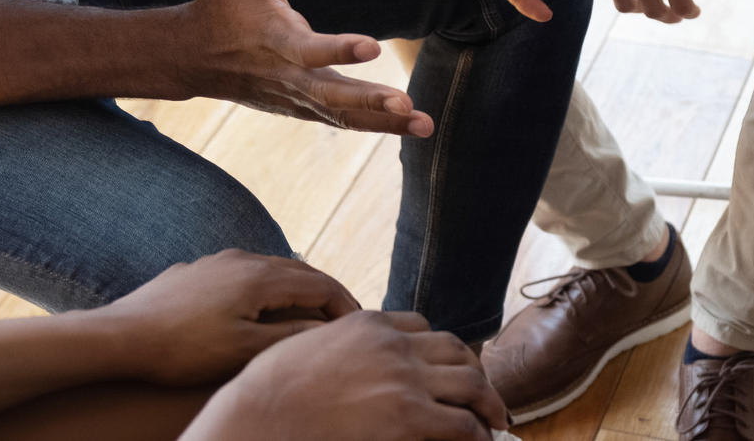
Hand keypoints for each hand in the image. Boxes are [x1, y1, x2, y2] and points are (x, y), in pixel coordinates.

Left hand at [96, 249, 361, 386]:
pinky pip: (245, 273)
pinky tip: (259, 307)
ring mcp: (218, 262)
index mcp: (260, 277)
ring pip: (272, 270)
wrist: (121, 335)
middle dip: (326, 293)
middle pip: (300, 271)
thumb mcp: (243, 350)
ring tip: (309, 314)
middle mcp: (243, 259)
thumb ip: (290, 337)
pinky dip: (267, 289)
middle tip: (344, 317)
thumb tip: (327, 329)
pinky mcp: (197, 271)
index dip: (345, 304)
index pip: (321, 284)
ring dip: (296, 289)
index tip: (360, 324)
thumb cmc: (182, 349)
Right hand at [181, 0, 434, 135]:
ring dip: (384, 123)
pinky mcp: (301, 108)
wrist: (192, 56)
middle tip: (406, 104)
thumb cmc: (223, 4)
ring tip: (424, 125)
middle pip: (333, 96)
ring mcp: (295, 98)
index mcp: (276, 40)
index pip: (311, 49)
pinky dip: (373, 126)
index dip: (340, 49)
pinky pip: (341, 120)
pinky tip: (407, 127)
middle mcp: (288, 76)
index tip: (372, 46)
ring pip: (343, 116)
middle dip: (370, 102)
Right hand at [183, 311, 507, 440]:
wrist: (258, 418)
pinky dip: (478, 434)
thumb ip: (333, 344)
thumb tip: (339, 358)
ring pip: (469, 383)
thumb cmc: (267, 391)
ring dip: (487, 403)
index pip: (420, 326)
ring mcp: (404, 379)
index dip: (439, 348)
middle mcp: (394, 345)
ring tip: (495, 420)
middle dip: (474, 371)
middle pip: (454, 350)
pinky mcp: (409, 417)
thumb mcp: (302, 347)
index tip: (447, 364)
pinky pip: (460, 424)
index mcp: (367, 324)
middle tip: (484, 393)